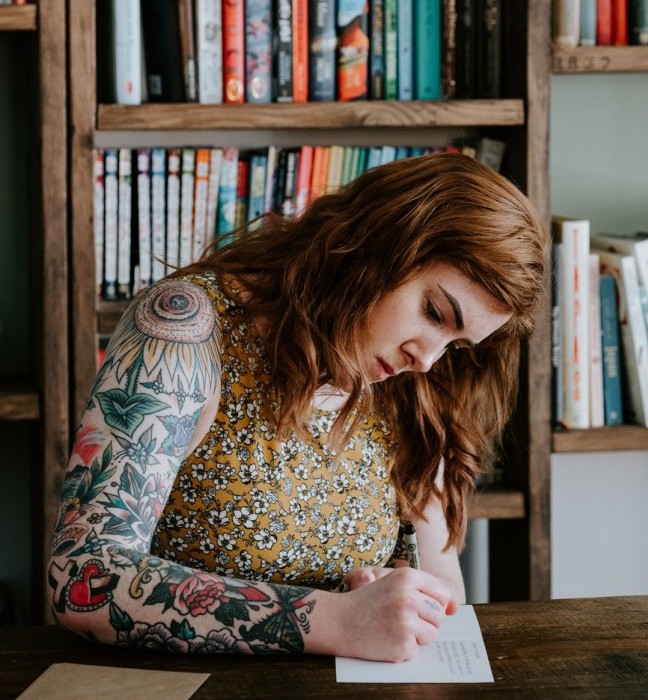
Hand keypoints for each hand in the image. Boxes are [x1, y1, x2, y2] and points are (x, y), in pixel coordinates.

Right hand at [328, 567, 457, 661]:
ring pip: (432, 633)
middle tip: (399, 618)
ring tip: (393, 628)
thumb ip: (426, 592)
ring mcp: (406, 620)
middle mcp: (408, 596)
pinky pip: (418, 649)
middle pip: (439, 615)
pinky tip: (387, 638)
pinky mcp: (403, 642)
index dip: (432, 603)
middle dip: (425, 620)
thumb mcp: (395, 585)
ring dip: (417, 636)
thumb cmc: (367, 601)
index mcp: (407, 576)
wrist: (339, 621)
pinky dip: (405, 648)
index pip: (442, 593)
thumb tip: (455, 609)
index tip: (416, 606)